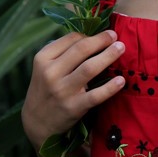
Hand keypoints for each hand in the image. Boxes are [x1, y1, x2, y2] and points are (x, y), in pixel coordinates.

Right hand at [21, 29, 125, 149]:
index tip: (104, 34)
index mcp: (43, 58)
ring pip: (89, 68)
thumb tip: (92, 36)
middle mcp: (50, 73)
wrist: (36, 122)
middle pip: (81, 49)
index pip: (71, 39)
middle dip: (101, 40)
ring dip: (108, 56)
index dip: (90, 35)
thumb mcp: (45, 68)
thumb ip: (63, 52)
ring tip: (121, 48)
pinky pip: (95, 95)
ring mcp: (62, 90)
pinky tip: (121, 80)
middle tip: (115, 36)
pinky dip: (110, 87)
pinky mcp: (73, 107)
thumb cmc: (46, 89)